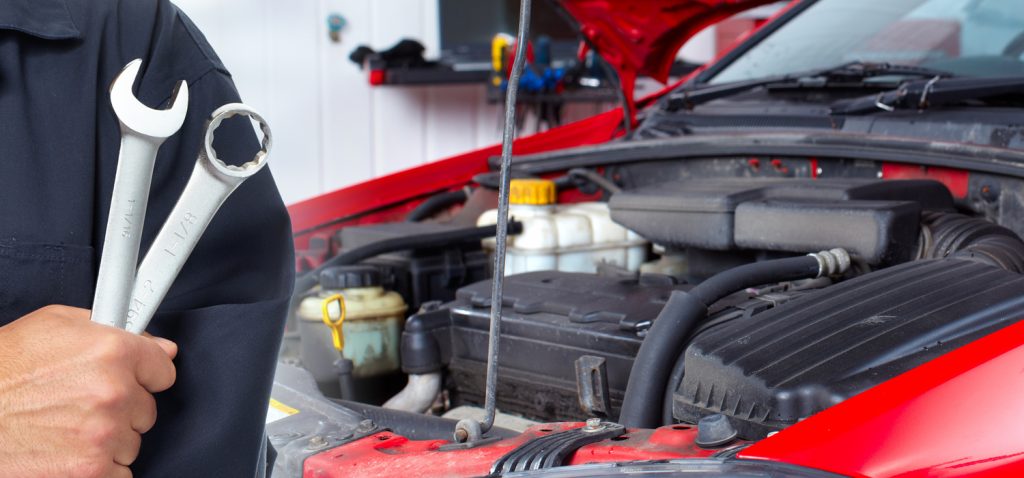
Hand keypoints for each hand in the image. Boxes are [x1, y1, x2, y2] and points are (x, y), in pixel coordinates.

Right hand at [0, 305, 176, 477]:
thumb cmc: (5, 368)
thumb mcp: (55, 325)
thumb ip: (112, 329)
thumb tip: (158, 345)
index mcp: (112, 351)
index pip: (164, 369)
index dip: (146, 374)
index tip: (134, 379)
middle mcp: (114, 392)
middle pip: (147, 408)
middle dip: (122, 407)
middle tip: (83, 403)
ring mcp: (104, 434)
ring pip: (132, 441)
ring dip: (109, 437)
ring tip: (68, 426)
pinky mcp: (91, 470)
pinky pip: (119, 471)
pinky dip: (99, 466)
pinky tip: (70, 451)